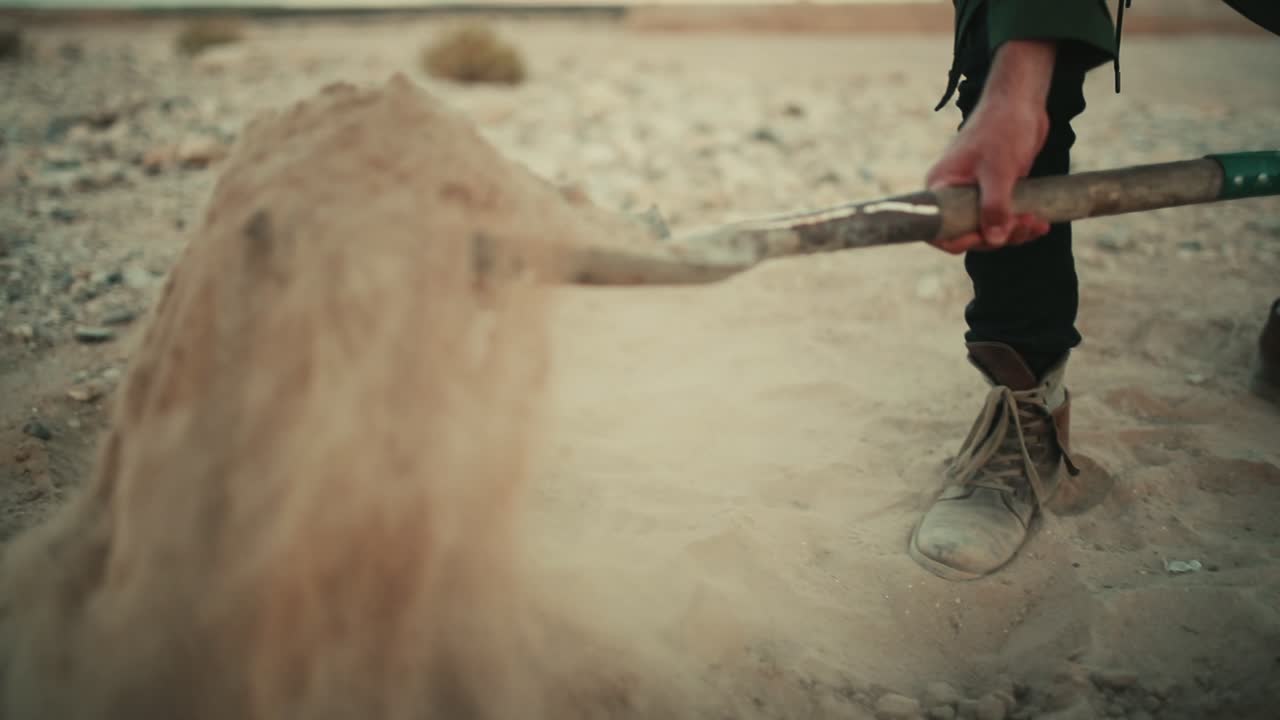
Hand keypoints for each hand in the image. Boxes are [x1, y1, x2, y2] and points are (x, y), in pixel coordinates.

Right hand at [925, 41, 1056, 254]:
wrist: (1021, 103)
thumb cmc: (1002, 128)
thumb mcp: (999, 170)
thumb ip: (994, 207)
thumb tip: (994, 240)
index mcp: (941, 187)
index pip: (940, 230)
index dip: (961, 241)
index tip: (989, 238)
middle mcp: (953, 194)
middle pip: (968, 233)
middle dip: (998, 235)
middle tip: (1026, 225)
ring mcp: (974, 194)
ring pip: (990, 229)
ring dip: (1015, 232)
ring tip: (1038, 223)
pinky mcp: (994, 192)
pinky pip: (1003, 218)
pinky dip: (1020, 224)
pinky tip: (1040, 223)